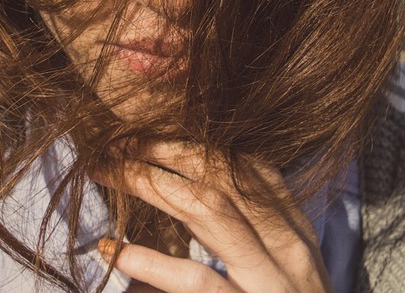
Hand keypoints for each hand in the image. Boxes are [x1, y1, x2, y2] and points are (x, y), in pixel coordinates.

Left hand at [94, 141, 332, 292]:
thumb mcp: (288, 272)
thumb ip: (256, 239)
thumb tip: (190, 202)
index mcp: (296, 236)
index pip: (253, 168)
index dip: (204, 142)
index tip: (160, 126)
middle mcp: (288, 250)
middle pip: (225, 176)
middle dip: (169, 149)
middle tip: (122, 138)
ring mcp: (269, 282)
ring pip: (208, 210)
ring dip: (152, 184)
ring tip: (108, 171)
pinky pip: (197, 280)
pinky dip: (152, 261)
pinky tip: (115, 250)